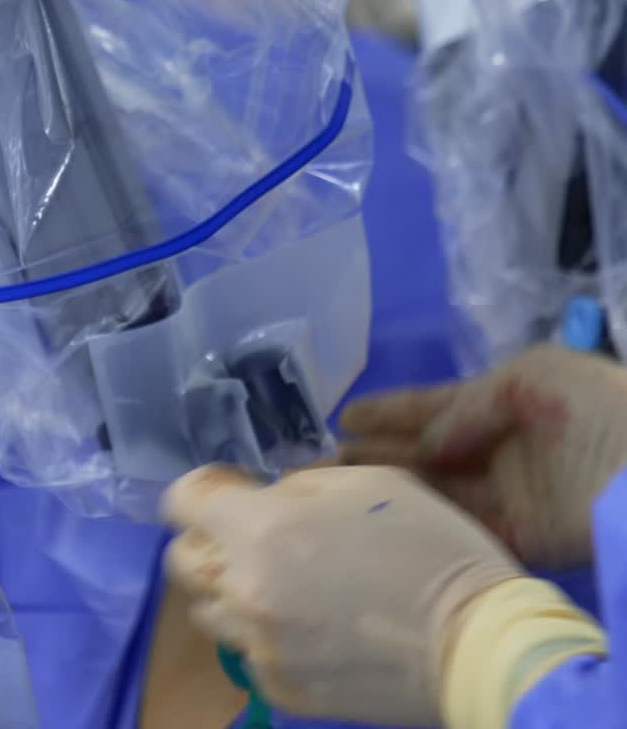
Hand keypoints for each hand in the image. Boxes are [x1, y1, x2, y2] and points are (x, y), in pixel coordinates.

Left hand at [162, 465, 521, 726]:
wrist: (480, 645)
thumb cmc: (427, 545)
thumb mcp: (362, 482)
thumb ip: (295, 486)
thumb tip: (264, 499)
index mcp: (260, 529)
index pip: (180, 502)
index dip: (203, 491)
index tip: (234, 492)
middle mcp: (245, 590)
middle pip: (182, 559)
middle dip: (207, 540)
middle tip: (254, 536)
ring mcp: (260, 647)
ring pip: (207, 610)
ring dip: (230, 590)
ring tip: (283, 584)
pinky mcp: (283, 689)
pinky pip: (246, 654)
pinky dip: (261, 636)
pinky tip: (308, 626)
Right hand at [341, 346, 626, 568]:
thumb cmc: (598, 410)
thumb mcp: (530, 379)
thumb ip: (467, 409)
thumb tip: (428, 449)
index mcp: (503, 401)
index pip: (432, 405)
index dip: (389, 410)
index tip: (342, 414)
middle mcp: (498, 448)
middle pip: (423, 452)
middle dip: (373, 452)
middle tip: (320, 459)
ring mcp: (509, 495)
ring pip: (432, 491)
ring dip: (385, 488)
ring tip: (332, 486)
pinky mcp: (520, 539)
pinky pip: (460, 529)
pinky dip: (421, 524)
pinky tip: (379, 517)